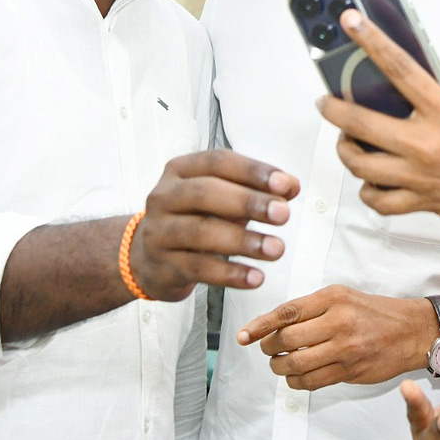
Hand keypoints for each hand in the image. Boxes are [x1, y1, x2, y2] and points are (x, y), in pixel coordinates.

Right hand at [130, 150, 298, 299]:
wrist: (147, 258)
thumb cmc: (194, 218)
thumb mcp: (223, 197)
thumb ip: (256, 189)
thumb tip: (291, 186)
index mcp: (181, 170)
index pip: (218, 162)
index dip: (253, 171)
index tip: (285, 185)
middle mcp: (164, 196)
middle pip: (206, 193)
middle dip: (248, 203)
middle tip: (283, 215)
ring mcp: (159, 231)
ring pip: (201, 232)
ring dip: (243, 241)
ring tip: (276, 249)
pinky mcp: (163, 265)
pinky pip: (198, 268)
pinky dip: (230, 273)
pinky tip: (255, 277)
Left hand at [238, 285, 432, 389]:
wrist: (411, 330)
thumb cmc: (373, 312)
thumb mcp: (343, 297)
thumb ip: (310, 309)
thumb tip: (272, 326)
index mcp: (333, 298)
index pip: (287, 312)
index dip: (260, 325)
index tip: (243, 336)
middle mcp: (338, 321)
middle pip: (287, 340)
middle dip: (269, 348)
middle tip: (269, 349)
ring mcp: (345, 348)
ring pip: (296, 364)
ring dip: (280, 367)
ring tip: (281, 363)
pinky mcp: (350, 371)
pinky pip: (312, 382)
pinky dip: (297, 381)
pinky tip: (297, 375)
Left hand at [317, 9, 439, 253]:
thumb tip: (415, 106)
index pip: (398, 68)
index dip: (370, 41)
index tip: (350, 23)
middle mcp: (428, 146)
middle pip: (359, 124)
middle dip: (334, 110)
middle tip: (326, 102)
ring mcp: (421, 178)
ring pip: (360, 165)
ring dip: (347, 151)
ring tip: (348, 142)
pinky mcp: (424, 204)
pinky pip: (379, 201)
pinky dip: (371, 191)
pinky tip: (375, 181)